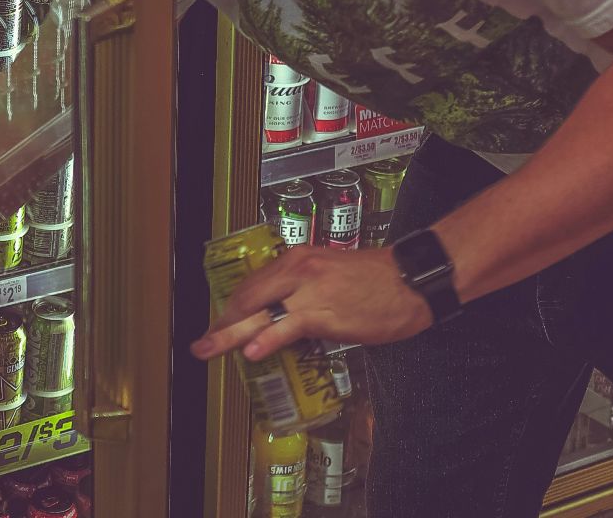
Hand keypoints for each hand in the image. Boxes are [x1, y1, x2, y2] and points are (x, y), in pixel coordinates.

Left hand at [191, 246, 433, 361]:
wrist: (411, 279)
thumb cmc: (376, 280)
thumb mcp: (330, 275)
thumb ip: (302, 290)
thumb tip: (280, 315)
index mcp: (297, 260)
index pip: (252, 285)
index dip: (232, 309)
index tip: (219, 325)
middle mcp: (297, 271)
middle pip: (248, 299)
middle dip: (221, 323)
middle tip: (201, 343)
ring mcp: (309, 292)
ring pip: (260, 314)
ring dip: (230, 335)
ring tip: (209, 349)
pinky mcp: (325, 313)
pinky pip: (289, 327)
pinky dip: (268, 339)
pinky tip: (252, 351)